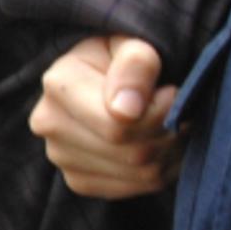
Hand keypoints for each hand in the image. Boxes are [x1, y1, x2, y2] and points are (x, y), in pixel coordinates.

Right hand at [29, 36, 182, 198]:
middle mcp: (50, 124)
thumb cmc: (124, 56)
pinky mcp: (79, 181)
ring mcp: (61, 158)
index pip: (119, 125)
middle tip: (180, 112)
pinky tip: (159, 146)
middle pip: (132, 153)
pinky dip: (159, 171)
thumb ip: (136, 64)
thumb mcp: (133, 41)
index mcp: (59, 84)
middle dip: (169, 134)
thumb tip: (126, 111)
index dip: (160, 113)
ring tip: (172, 125)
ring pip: (139, 174)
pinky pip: (133, 188)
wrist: (107, 73)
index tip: (173, 92)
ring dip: (170, 152)